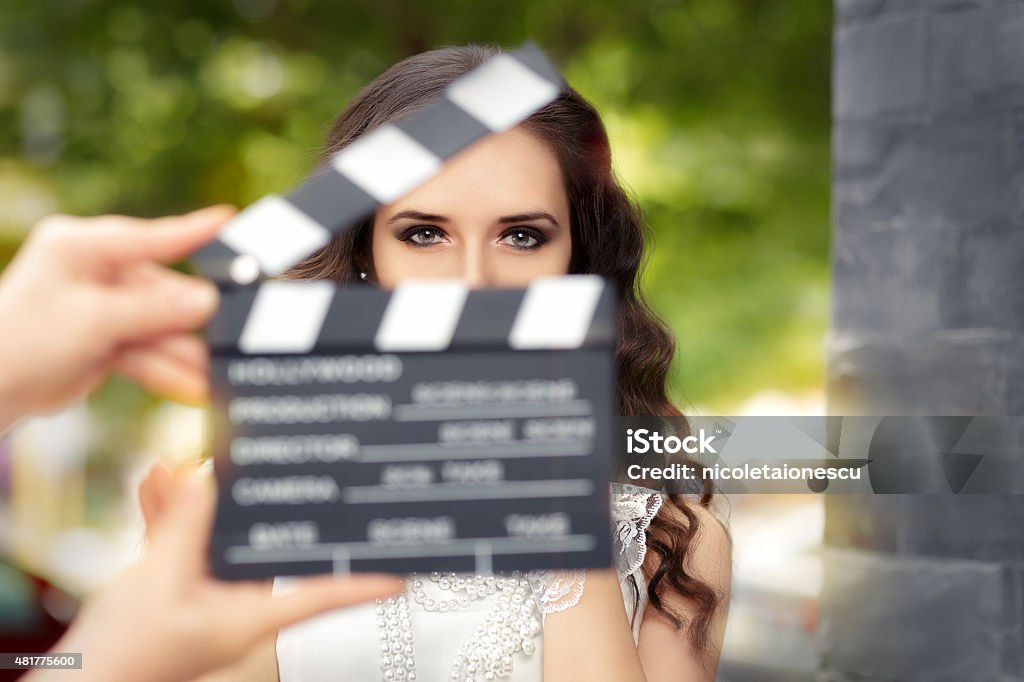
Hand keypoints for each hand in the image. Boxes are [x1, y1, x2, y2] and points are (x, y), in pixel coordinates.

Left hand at [0, 206, 232, 429]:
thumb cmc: (20, 342)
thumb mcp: (94, 321)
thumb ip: (154, 311)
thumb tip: (207, 300)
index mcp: (82, 246)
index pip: (151, 236)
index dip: (194, 231)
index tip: (229, 220)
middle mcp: (95, 271)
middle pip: (161, 293)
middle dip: (191, 324)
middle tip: (229, 339)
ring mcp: (102, 306)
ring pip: (158, 327)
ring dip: (183, 355)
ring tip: (213, 376)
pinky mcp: (107, 337)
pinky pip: (147, 349)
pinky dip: (167, 369)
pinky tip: (193, 385)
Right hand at [30, 469, 402, 681]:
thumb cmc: (123, 658)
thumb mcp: (160, 580)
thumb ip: (189, 525)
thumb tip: (210, 479)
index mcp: (252, 614)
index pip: (327, 590)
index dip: (368, 575)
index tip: (408, 563)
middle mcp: (237, 604)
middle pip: (270, 546)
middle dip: (261, 500)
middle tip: (273, 460)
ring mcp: (205, 596)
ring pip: (220, 536)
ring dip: (202, 500)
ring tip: (185, 466)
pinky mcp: (172, 589)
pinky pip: (182, 541)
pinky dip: (170, 513)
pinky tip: (154, 484)